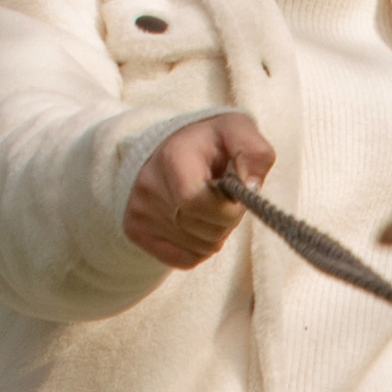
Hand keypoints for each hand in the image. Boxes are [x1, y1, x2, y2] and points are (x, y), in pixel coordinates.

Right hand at [123, 113, 273, 270]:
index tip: (233, 194)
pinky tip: (196, 222)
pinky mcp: (136, 231)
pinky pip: (185, 259)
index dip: (227, 209)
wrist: (172, 147)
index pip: (198, 203)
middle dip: (226, 220)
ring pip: (199, 248)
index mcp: (173, 157)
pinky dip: (200, 247)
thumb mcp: (238, 131)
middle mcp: (149, 185)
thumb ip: (255, 153)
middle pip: (205, 230)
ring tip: (208, 207)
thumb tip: (252, 188)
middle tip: (222, 198)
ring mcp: (139, 210)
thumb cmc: (212, 142)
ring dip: (215, 234)